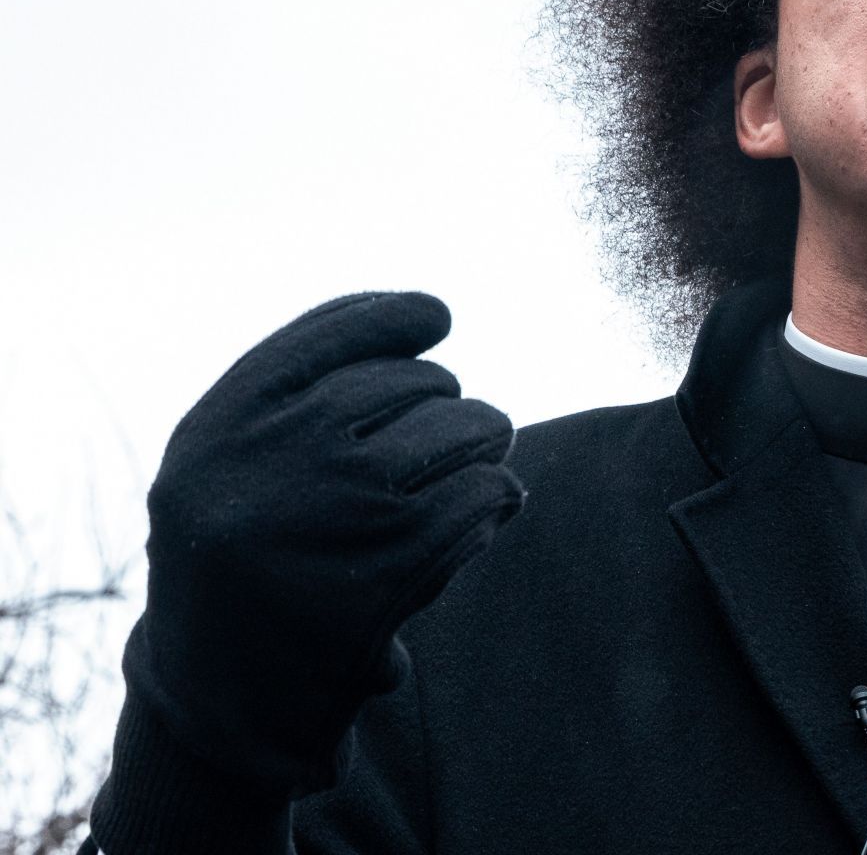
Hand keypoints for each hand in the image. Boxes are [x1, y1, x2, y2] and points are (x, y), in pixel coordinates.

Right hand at [122, 292, 525, 795]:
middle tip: (443, 442)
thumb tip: (432, 311)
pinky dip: (499, 501)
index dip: (399, 315)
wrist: (221, 702)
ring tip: (471, 473)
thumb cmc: (237, 567)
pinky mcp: (395, 565)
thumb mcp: (225, 467)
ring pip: (467, 426)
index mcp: (222, 422)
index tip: (437, 316)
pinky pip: (488, 493)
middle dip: (445, 405)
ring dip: (485, 445)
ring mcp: (338, 505)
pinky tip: (481, 521)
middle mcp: (276, 452)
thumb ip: (301, 388)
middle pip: (416, 379)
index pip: (335, 330)